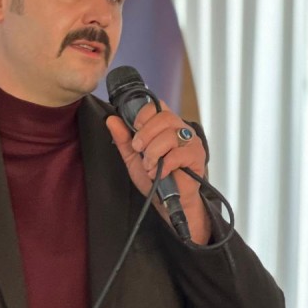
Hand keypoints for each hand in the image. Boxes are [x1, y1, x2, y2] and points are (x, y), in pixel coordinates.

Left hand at [106, 99, 210, 242]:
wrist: (168, 200)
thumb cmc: (155, 177)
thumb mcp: (133, 157)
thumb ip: (123, 138)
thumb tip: (111, 119)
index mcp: (166, 125)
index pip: (156, 106)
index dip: (143, 116)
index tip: (135, 130)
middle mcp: (180, 129)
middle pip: (164, 117)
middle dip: (146, 134)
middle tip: (139, 150)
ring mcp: (191, 141)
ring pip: (169, 136)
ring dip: (153, 152)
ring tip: (150, 166)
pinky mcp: (197, 155)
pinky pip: (178, 154)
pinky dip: (164, 165)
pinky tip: (159, 173)